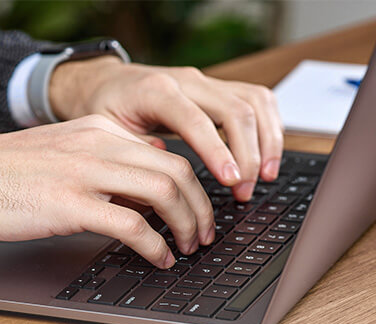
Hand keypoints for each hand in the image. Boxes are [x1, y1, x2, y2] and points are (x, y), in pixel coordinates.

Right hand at [0, 115, 215, 267]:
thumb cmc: (12, 170)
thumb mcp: (70, 150)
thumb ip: (112, 158)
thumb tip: (153, 175)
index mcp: (104, 130)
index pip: (170, 154)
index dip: (196, 189)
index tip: (201, 213)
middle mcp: (101, 144)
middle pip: (178, 172)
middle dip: (201, 209)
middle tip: (204, 236)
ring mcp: (86, 172)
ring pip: (164, 193)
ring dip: (186, 226)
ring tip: (187, 249)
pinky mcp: (70, 203)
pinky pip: (131, 225)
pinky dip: (155, 246)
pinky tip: (159, 259)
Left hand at [50, 57, 283, 200]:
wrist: (108, 83)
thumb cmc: (107, 109)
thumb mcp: (106, 132)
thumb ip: (136, 152)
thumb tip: (172, 179)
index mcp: (157, 91)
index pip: (197, 121)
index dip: (219, 152)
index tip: (232, 182)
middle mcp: (188, 80)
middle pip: (236, 109)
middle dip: (249, 155)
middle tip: (245, 192)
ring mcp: (207, 82)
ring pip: (255, 101)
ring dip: (268, 141)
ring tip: (266, 177)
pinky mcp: (218, 89)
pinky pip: (257, 99)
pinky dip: (270, 127)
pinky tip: (268, 154)